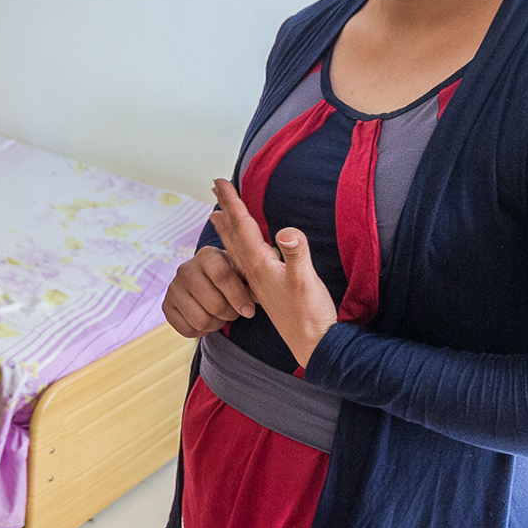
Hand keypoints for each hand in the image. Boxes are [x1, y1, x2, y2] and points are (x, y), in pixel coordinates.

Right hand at [163, 246, 255, 337]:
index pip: (223, 276)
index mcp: (208, 255)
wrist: (209, 282)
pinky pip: (187, 330)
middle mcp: (186, 269)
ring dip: (216, 324)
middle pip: (213, 304)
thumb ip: (258, 275)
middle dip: (229, 314)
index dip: (238, 297)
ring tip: (220, 315)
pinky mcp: (166, 306)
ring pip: (200, 320)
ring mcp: (173, 288)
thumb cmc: (234, 277)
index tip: (249, 311)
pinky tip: (207, 319)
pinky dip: (202, 331)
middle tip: (234, 312)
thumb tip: (270, 284)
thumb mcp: (247, 271)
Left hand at [210, 179, 337, 367]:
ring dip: (228, 229)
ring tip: (217, 216)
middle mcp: (255, 272)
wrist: (314, 345)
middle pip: (235, 234)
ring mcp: (259, 282)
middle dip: (225, 210)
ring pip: (238, 249)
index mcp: (260, 265)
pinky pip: (247, 263)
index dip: (231, 202)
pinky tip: (243, 251)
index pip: (242, 226)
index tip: (219, 182)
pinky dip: (241, 249)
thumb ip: (296, 254)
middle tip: (213, 190)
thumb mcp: (306, 281)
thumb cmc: (310, 314)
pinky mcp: (267, 290)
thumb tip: (286, 231)